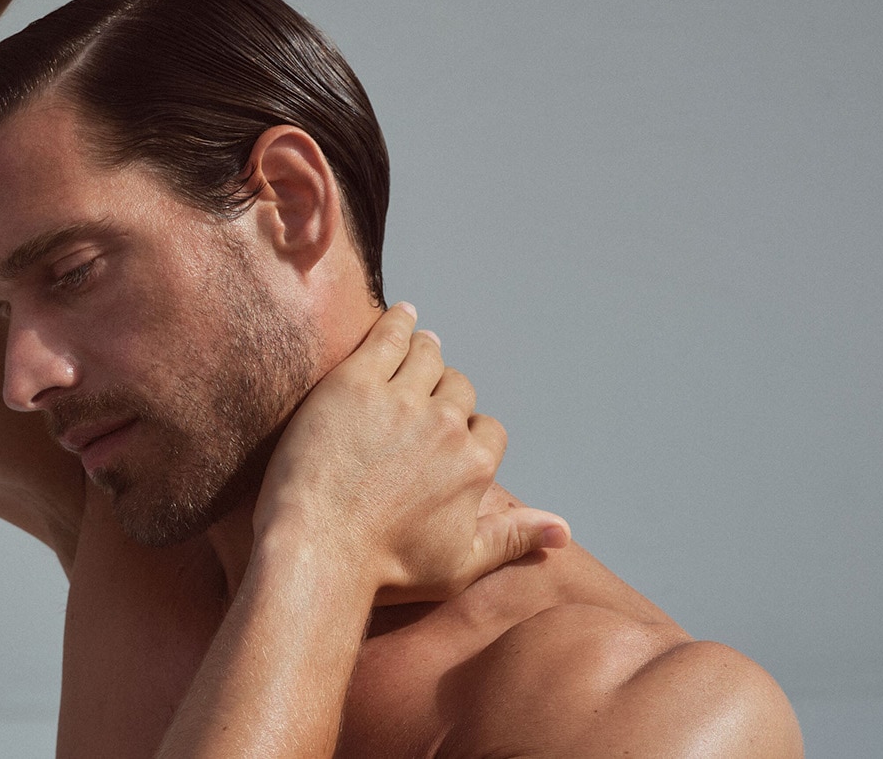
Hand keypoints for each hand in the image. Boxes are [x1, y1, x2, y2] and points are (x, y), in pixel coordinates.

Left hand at [253, 304, 568, 604]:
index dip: (471, 430)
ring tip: (420, 340)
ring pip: (428, 356)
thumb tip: (563, 530)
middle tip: (430, 385)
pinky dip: (398, 322)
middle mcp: (446, 426)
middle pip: (459, 388)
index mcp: (474, 465)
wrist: (319, 550)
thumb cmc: (384, 569)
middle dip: (447, 389)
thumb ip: (511, 538)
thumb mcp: (459, 565)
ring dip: (427, 348)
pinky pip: (387, 337)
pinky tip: (401, 314)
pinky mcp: (355, 382)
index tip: (452, 431)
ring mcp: (400, 399)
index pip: (488, 429)